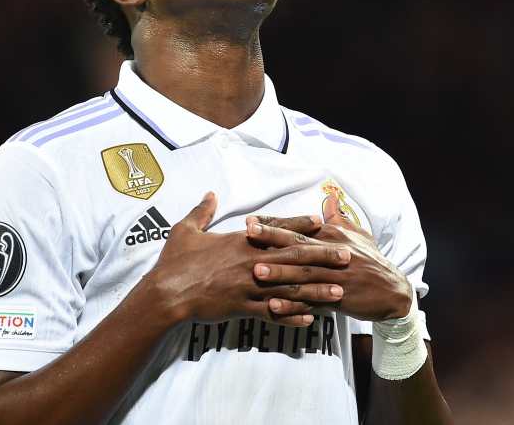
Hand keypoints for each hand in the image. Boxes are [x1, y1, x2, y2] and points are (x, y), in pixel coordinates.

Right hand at [146, 192, 349, 327]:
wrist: (166, 293)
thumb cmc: (175, 261)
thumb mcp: (185, 230)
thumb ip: (202, 211)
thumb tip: (210, 193)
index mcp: (240, 241)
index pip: (276, 230)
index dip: (299, 225)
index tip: (320, 222)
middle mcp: (251, 262)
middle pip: (293, 258)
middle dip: (322, 257)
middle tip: (346, 256)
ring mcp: (249, 287)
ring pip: (290, 288)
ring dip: (317, 290)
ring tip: (339, 292)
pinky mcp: (243, 308)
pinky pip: (273, 313)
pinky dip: (293, 316)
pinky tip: (311, 319)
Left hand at [245, 196, 412, 321]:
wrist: (394, 291)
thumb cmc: (371, 261)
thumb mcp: (358, 235)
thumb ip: (338, 218)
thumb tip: (329, 198)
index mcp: (333, 237)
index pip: (300, 227)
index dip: (276, 223)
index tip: (252, 221)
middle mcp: (333, 254)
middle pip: (299, 245)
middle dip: (273, 239)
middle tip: (248, 234)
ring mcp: (336, 277)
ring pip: (304, 274)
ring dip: (279, 274)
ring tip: (256, 272)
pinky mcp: (339, 299)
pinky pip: (312, 302)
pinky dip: (293, 305)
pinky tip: (274, 307)